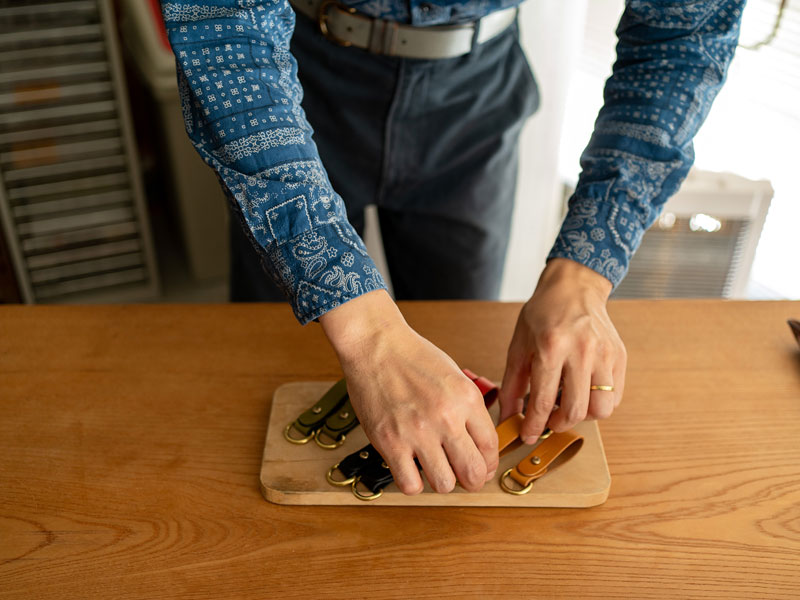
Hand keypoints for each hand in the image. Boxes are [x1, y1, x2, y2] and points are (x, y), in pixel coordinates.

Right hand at [320, 290, 497, 493]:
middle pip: (473, 474)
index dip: (488, 464)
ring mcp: (418, 432)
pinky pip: (410, 485)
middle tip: (461, 474)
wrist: (376, 344)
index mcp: (467, 399)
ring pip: (444, 485)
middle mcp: (446, 418)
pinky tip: (409, 467)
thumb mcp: (455, 376)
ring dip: (441, 481)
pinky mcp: (390, 442)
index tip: (481, 466)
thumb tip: (478, 442)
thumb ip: (468, 409)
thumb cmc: (412, 356)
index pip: (491, 448)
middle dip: (471, 480)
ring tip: (433, 467)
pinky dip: (412, 482)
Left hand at [498, 258, 626, 441]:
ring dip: (583, 416)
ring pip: (601, 409)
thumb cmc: (542, 315)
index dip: (533, 426)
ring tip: (568, 404)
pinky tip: (583, 392)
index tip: (528, 436)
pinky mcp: (619, 356)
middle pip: (575, 411)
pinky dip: (599, 403)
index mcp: (551, 348)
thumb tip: (507, 418)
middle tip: (548, 421)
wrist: (573, 287)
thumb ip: (512, 385)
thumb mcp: (518, 346)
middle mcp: (581, 352)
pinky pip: (615, 396)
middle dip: (558, 425)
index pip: (542, 402)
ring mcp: (604, 354)